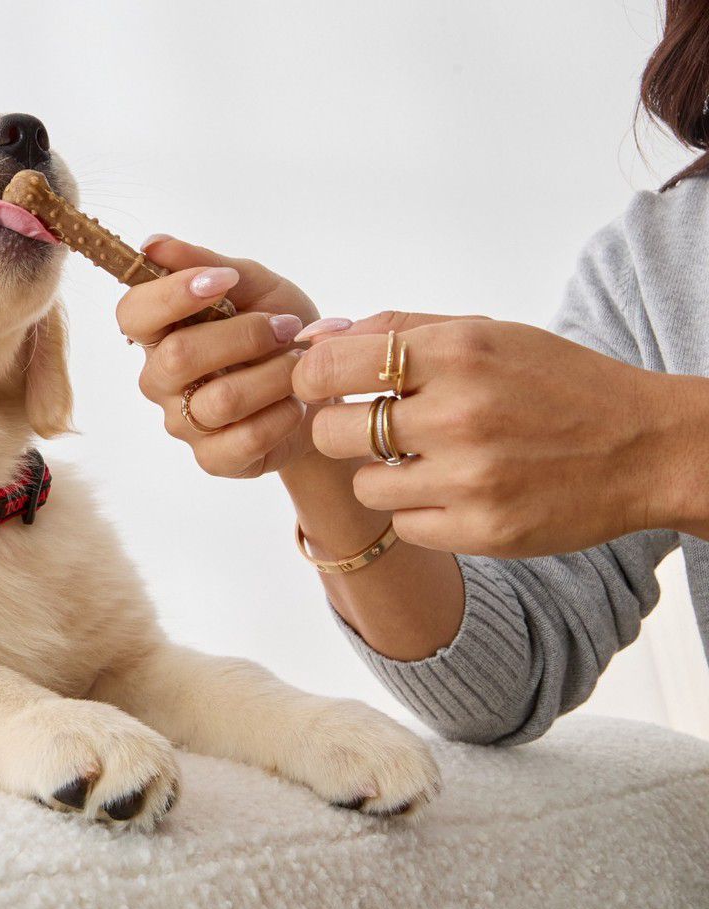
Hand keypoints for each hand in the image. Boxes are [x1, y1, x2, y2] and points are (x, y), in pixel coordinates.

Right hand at [118, 236, 319, 477]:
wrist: (326, 388)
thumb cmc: (281, 331)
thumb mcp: (256, 287)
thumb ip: (209, 265)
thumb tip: (154, 244)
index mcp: (160, 331)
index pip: (133, 313)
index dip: (172, 295)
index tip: (223, 282)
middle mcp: (160, 379)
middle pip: (177, 357)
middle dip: (243, 336)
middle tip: (288, 326)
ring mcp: (183, 423)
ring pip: (220, 399)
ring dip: (274, 375)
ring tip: (301, 364)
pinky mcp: (213, 459)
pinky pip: (243, 439)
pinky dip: (282, 416)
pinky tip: (296, 403)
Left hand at [294, 311, 708, 556]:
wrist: (645, 448)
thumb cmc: (553, 384)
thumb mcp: (484, 334)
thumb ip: (395, 330)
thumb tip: (312, 337)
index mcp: (456, 353)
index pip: (329, 367)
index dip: (312, 379)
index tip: (324, 387)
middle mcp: (459, 414)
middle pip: (331, 431)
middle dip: (340, 429)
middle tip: (371, 427)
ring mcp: (470, 478)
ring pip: (364, 485)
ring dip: (382, 475)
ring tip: (427, 460)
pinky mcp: (481, 530)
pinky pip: (402, 526)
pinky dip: (418, 511)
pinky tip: (455, 492)